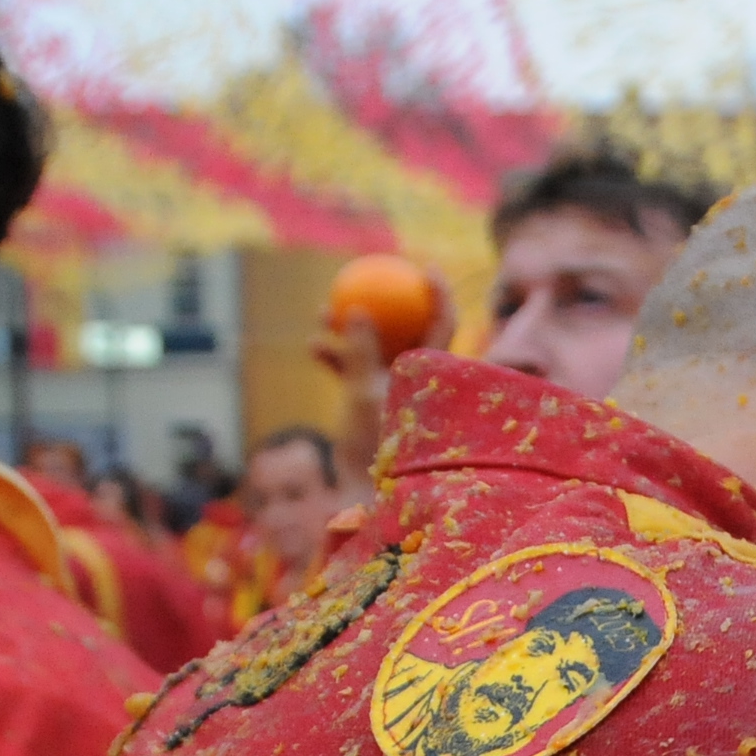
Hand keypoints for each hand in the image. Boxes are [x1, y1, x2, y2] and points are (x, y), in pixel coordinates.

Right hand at [314, 283, 453, 487]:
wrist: (363, 490)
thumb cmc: (372, 445)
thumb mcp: (364, 394)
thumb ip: (362, 352)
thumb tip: (360, 310)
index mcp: (431, 372)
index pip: (442, 322)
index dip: (438, 291)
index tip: (425, 265)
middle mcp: (417, 376)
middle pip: (403, 326)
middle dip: (379, 302)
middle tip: (358, 282)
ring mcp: (394, 387)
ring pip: (374, 345)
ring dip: (348, 328)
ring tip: (321, 316)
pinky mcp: (371, 400)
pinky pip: (354, 368)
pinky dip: (337, 357)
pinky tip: (313, 347)